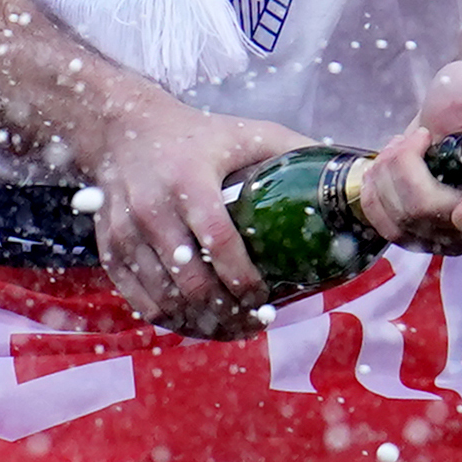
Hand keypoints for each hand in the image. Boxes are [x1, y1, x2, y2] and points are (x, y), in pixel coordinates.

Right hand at [89, 94, 309, 336]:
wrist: (123, 131)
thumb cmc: (198, 135)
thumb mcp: (248, 133)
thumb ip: (295, 149)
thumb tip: (352, 170)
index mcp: (189, 181)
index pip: (217, 241)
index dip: (243, 278)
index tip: (267, 298)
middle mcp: (151, 210)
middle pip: (189, 281)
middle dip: (226, 312)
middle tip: (257, 322)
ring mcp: (125, 234)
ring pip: (163, 300)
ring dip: (201, 324)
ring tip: (235, 329)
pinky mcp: (109, 252)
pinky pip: (139, 301)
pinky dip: (171, 321)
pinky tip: (199, 324)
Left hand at [359, 59, 461, 256]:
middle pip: (431, 216)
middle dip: (411, 167)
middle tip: (420, 135)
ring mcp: (442, 231)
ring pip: (399, 218)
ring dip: (390, 172)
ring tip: (405, 143)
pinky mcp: (412, 229)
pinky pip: (380, 220)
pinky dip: (376, 185)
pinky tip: (390, 162)